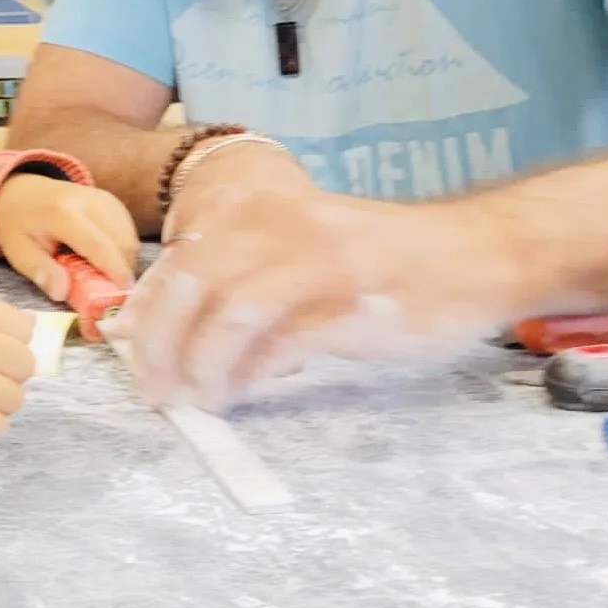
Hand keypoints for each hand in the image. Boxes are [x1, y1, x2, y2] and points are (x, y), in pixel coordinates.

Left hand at [0, 172, 138, 300]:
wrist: (22, 191)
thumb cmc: (19, 224)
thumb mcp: (18, 252)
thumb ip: (40, 271)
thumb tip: (62, 292)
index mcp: (62, 213)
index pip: (97, 244)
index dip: (114, 269)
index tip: (124, 292)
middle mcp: (88, 201)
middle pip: (122, 241)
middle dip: (122, 270)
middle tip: (108, 290)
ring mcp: (103, 198)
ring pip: (130, 236)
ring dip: (123, 260)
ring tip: (101, 273)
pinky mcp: (111, 201)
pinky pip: (128, 230)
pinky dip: (123, 249)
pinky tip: (104, 257)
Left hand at [102, 142, 523, 411]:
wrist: (478, 255)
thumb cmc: (385, 261)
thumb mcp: (306, 249)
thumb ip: (248, 271)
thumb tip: (179, 322)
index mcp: (266, 210)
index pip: (183, 258)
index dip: (148, 306)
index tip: (130, 346)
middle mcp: (286, 228)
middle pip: (195, 283)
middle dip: (162, 341)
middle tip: (155, 388)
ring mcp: (322, 265)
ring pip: (232, 311)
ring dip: (203, 363)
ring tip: (196, 398)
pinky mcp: (357, 308)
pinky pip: (285, 342)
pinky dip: (253, 371)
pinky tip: (244, 391)